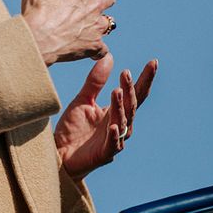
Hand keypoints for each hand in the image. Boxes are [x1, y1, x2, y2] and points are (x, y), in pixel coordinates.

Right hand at [21, 0, 116, 64]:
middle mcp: (95, 4)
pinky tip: (91, 50)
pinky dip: (99, 50)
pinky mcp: (94, 46)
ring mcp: (97, 26)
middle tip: (86, 3)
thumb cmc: (36, 7)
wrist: (36, 39)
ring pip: (110, 21)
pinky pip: (104, 49)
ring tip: (86, 25)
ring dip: (100, 22)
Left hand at [54, 54, 158, 180]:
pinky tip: (113, 125)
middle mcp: (119, 125)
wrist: (58, 154)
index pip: (135, 93)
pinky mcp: (104, 154)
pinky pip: (112, 144)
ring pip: (122, 122)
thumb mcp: (83, 100)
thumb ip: (95, 82)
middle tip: (126, 73)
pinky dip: (114, 135)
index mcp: (116, 112)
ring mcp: (113, 140)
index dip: (144, 79)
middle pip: (131, 106)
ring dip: (120, 107)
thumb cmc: (73, 129)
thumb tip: (109, 57)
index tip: (153, 62)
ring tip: (116, 91)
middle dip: (130, 89)